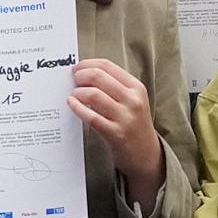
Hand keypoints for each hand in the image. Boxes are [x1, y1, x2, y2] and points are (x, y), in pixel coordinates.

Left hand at [68, 58, 164, 207]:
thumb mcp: (133, 100)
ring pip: (93, 95)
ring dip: (77, 92)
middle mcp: (132, 100)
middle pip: (98, 77)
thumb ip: (114, 86)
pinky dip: (77, 108)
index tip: (76, 68)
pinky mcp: (115, 134)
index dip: (87, 64)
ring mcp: (125, 117)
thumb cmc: (134, 124)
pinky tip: (72, 104)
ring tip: (73, 95)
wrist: (146, 154)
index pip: (107, 66)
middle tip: (73, 81)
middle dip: (80, 76)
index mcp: (136, 87)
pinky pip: (91, 117)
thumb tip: (85, 73)